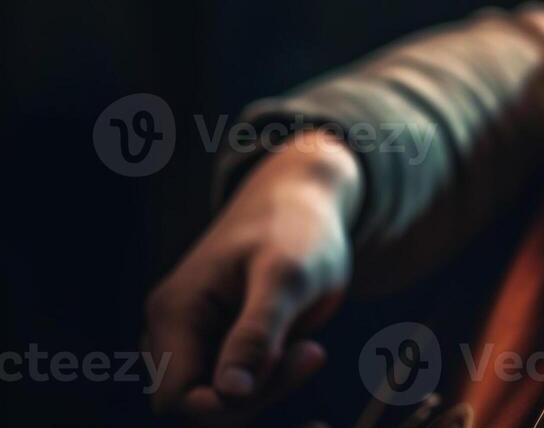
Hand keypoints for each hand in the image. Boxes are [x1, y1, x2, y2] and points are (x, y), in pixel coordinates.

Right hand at [144, 128, 361, 424]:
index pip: (178, 398)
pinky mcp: (217, 342)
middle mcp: (171, 331)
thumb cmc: (295, 227)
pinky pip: (236, 383)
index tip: (296, 363)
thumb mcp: (287, 275)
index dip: (230, 403)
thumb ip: (257, 332)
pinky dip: (271, 379)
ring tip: (309, 345)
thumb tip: (230, 391)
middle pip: (198, 403)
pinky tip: (302, 348)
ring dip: (267, 387)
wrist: (302, 199)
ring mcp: (192, 338)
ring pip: (219, 398)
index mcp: (174, 313)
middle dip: (258, 394)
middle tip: (312, 352)